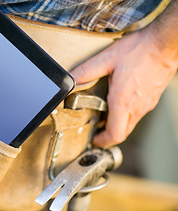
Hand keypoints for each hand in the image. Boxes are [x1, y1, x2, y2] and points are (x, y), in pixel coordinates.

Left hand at [70, 28, 177, 147]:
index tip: (94, 139)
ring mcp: (147, 104)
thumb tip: (70, 80)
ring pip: (130, 124)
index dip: (102, 141)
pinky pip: (137, 113)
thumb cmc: (140, 49)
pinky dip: (126, 114)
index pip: (114, 134)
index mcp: (123, 101)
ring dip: (116, 124)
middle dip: (107, 135)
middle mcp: (137, 107)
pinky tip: (119, 101)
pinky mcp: (152, 98)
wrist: (166, 42)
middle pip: (122, 133)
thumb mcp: (106, 59)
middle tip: (96, 130)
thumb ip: (86, 72)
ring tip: (104, 115)